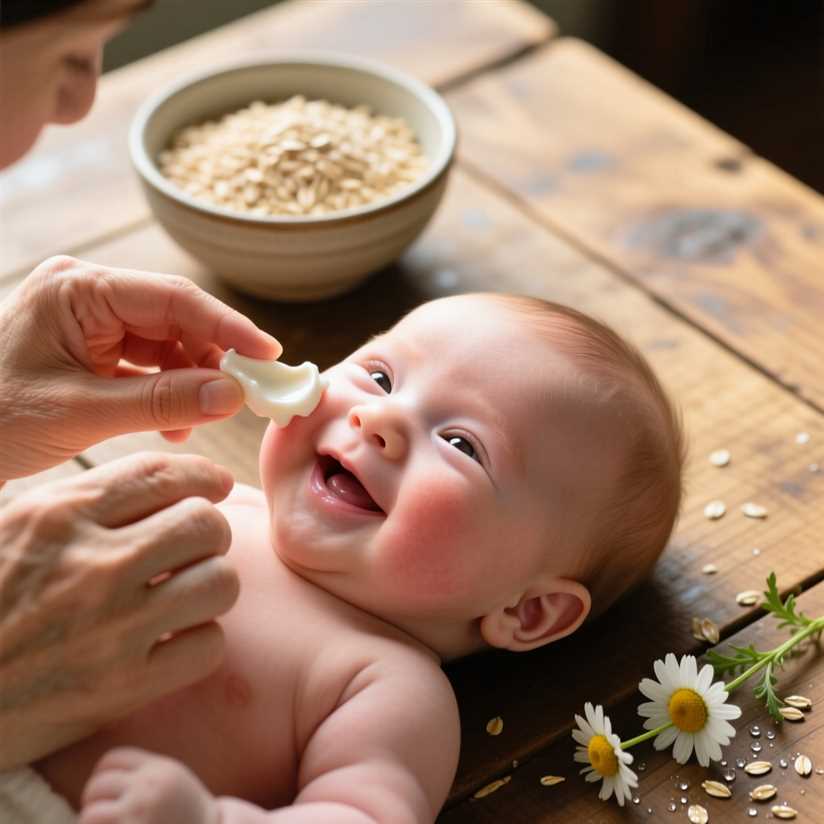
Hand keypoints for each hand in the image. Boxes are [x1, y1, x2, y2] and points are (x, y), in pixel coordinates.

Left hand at [0, 255, 280, 480]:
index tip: (268, 356)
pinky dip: (167, 392)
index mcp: (77, 290)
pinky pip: (148, 362)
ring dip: (189, 383)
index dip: (227, 327)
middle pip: (175, 319)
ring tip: (192, 423)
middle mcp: (87, 294)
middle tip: (242, 399)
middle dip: (210, 361)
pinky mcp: (92, 345)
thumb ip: (162, 401)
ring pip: (168, 343)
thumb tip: (234, 395)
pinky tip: (171, 422)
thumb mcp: (83, 413)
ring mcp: (90, 320)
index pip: (172, 298)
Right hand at [0, 452, 239, 768]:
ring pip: (220, 581)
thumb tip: (164, 483)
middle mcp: (92, 564)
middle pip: (204, 523)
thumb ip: (83, 502)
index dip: (202, 475)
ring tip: (186, 596)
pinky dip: (199, 643)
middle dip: (211, 533)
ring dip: (211, 587)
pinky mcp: (122, 687)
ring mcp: (111, 626)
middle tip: (195, 551)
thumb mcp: (13, 528)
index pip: (160, 473)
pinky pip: (208, 646)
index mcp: (59, 516)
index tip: (216, 485)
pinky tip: (172, 643)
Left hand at [81, 748, 217, 823]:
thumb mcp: (174, 780)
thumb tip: (103, 773)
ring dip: (92, 823)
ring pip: (91, 814)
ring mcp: (138, 813)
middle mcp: (148, 787)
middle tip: (101, 815)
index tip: (104, 792)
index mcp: (159, 769)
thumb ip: (146, 772)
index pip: (113, 759)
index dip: (101, 774)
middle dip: (92, 801)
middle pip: (98, 785)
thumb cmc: (187, 814)